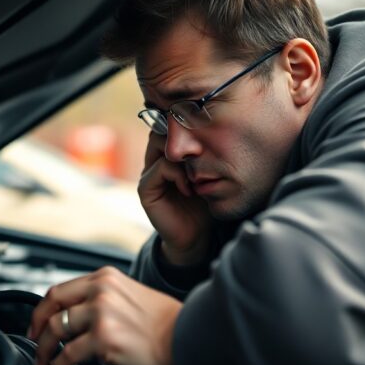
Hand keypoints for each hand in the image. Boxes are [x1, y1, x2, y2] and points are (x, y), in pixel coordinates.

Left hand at [28, 266, 181, 364]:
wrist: (189, 337)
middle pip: (52, 305)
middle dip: (37, 326)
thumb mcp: (132, 295)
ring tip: (45, 360)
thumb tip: (78, 312)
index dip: (43, 308)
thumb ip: (104, 297)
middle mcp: (102, 291)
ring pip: (56, 329)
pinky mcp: (104, 338)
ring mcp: (102, 314)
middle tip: (34, 341)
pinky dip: (59, 364)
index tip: (38, 321)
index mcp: (107, 278)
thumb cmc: (167, 323)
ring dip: (45, 348)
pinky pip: (68, 354)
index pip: (61, 289)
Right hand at [138, 132, 212, 264]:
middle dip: (183, 138)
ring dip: (183, 157)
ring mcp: (148, 174)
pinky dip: (178, 174)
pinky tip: (190, 189)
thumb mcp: (209, 175)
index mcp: (167, 155)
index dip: (185, 126)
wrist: (196, 237)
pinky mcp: (146, 189)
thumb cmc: (206, 205)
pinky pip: (159, 168)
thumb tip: (219, 128)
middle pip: (160, 131)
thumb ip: (206, 155)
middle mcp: (154, 162)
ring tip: (198, 175)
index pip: (168, 127)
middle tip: (202, 152)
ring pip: (160, 146)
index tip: (206, 133)